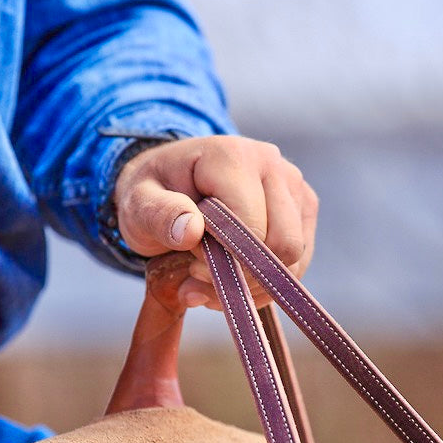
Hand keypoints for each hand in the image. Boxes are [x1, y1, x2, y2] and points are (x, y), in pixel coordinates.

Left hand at [113, 135, 317, 308]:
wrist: (171, 182)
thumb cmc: (155, 192)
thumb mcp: (138, 203)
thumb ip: (158, 215)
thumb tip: (190, 231)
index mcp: (234, 157)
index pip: (252, 228)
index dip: (224, 260)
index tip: (190, 266)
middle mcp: (274, 166)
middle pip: (283, 246)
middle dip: (242, 276)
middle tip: (200, 279)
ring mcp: (295, 187)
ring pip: (295, 260)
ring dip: (253, 285)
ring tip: (211, 283)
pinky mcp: (303, 210)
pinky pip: (298, 264)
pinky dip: (265, 284)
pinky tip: (232, 279)